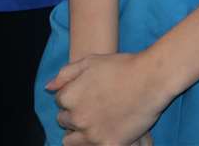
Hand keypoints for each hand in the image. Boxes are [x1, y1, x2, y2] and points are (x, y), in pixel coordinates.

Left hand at [46, 51, 169, 145]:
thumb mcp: (90, 61)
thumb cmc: (121, 66)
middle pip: (65, 122)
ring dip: (80, 133)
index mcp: (69, 97)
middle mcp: (77, 118)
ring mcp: (92, 134)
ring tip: (97, 123)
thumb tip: (49, 88)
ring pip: (72, 141)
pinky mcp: (109, 145)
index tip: (87, 95)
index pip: (60, 102)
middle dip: (76, 115)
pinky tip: (109, 131)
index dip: (73, 97)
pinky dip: (98, 140)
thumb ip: (66, 74)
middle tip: (95, 107)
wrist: (150, 79)